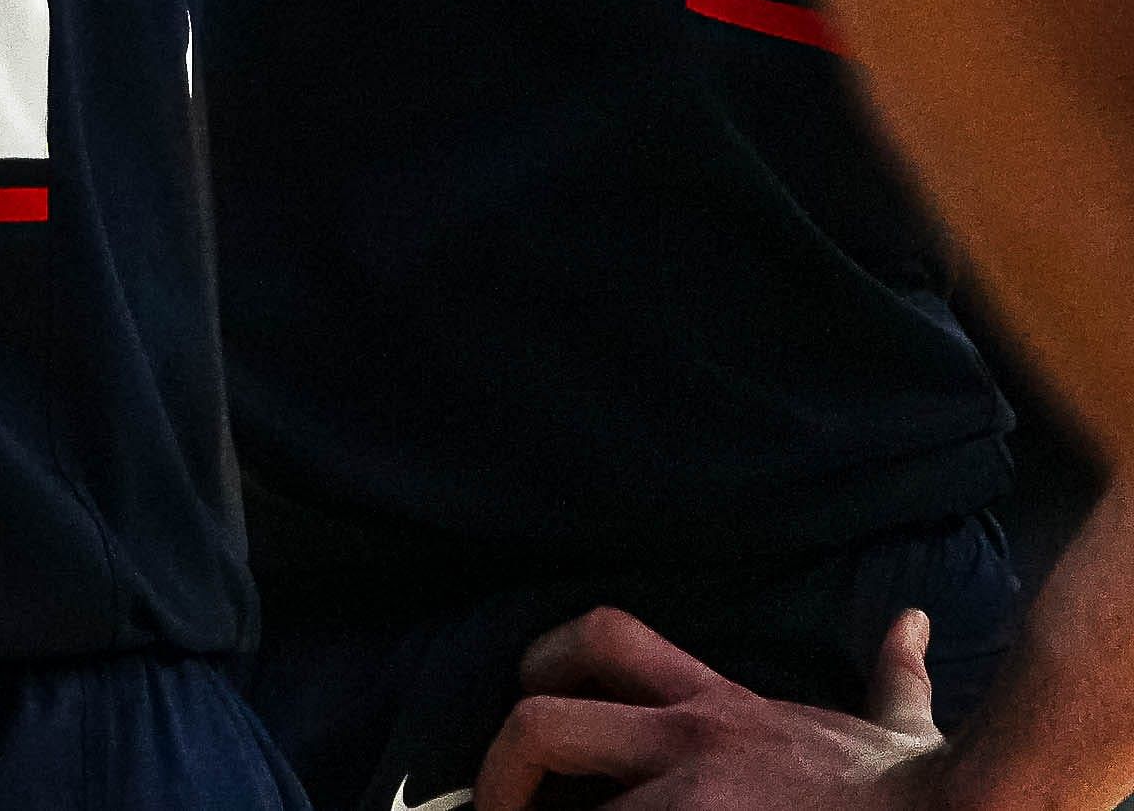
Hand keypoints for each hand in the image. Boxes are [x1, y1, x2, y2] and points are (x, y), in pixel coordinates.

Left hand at [479, 604, 947, 809]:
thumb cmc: (916, 785)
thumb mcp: (891, 722)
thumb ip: (890, 676)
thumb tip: (913, 622)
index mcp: (718, 705)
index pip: (604, 638)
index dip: (544, 659)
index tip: (526, 695)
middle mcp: (686, 743)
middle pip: (542, 724)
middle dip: (501, 768)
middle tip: (497, 808)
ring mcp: (689, 803)